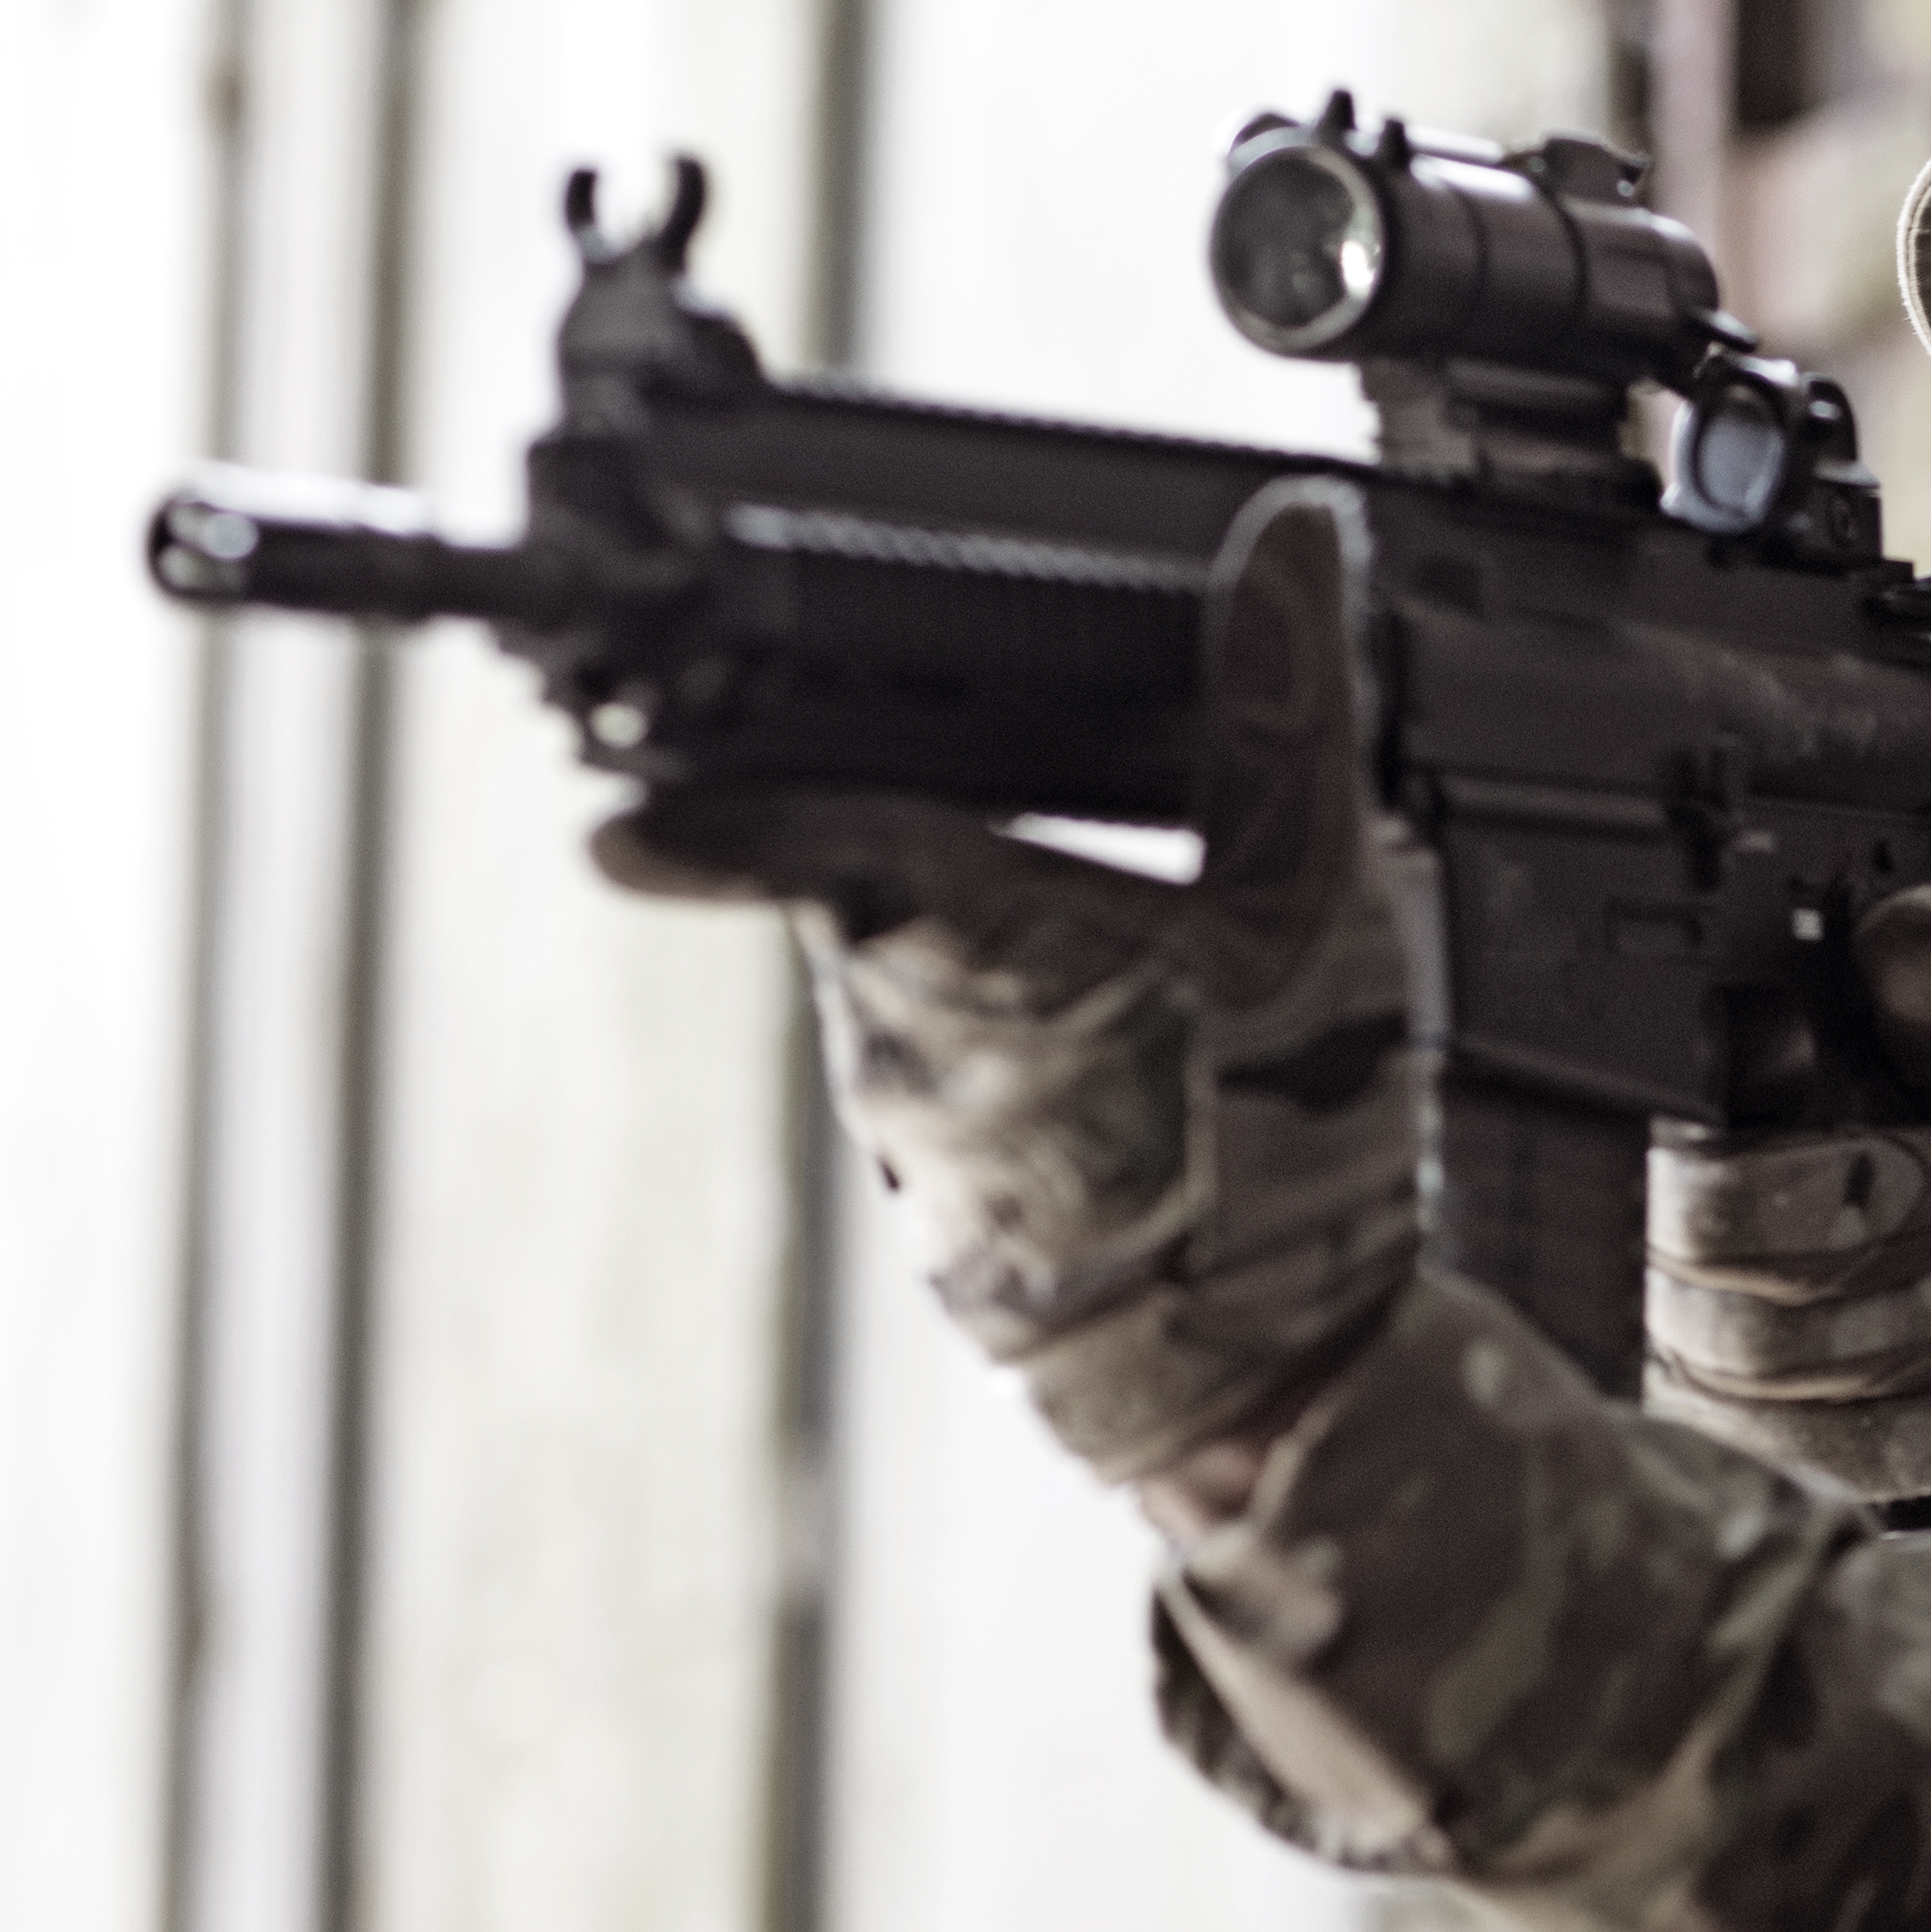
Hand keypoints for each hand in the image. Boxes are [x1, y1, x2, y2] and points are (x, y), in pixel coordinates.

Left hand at [596, 477, 1428, 1483]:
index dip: (703, 819)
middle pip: (856, 897)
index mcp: (980, 941)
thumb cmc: (1287, 1145)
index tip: (615, 822)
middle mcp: (907, 1043)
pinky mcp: (946, 1217)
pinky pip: (948, 1098)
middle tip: (984, 824)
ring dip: (972, 965)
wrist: (1283, 1388)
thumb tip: (1291, 543)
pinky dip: (1005, 1066)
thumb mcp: (1315, 905)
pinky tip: (1117, 1071)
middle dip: (900, 851)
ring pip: (902, 1003)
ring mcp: (917, 1140)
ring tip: (1120, 974)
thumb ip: (1285, 711)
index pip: (797, 839)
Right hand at [1643, 888, 1930, 1512]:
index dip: (1859, 1177)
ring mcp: (1684, 1365)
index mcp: (1676, 1129)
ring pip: (1785, 1360)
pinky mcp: (1753, 1450)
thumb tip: (1902, 933)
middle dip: (1917, 1231)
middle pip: (1738, 1263)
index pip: (1706, 1175)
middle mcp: (1642, 1257)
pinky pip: (1844, 1451)